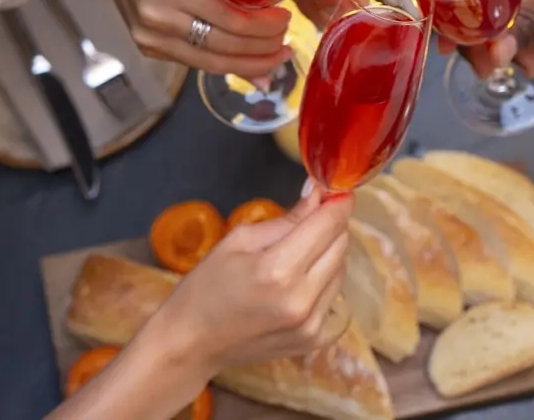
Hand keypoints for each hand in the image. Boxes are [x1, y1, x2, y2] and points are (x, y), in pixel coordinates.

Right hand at [103, 0, 292, 77]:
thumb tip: (270, 10)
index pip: (233, 21)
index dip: (266, 28)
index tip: (287, 21)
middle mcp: (161, 19)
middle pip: (225, 48)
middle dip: (263, 51)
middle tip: (287, 44)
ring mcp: (151, 38)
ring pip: (211, 63)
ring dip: (249, 65)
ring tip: (276, 60)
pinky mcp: (148, 49)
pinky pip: (195, 63)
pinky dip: (226, 65)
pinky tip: (249, 64)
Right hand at [160, 187, 353, 370]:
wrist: (192, 343)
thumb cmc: (207, 285)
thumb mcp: (239, 240)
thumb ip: (286, 219)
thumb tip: (318, 194)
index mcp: (278, 270)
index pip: (328, 225)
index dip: (338, 203)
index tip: (337, 190)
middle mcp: (302, 299)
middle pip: (340, 245)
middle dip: (331, 226)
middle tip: (311, 218)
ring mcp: (311, 324)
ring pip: (341, 270)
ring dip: (328, 254)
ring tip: (297, 254)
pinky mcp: (314, 339)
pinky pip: (334, 296)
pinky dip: (323, 282)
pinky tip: (298, 283)